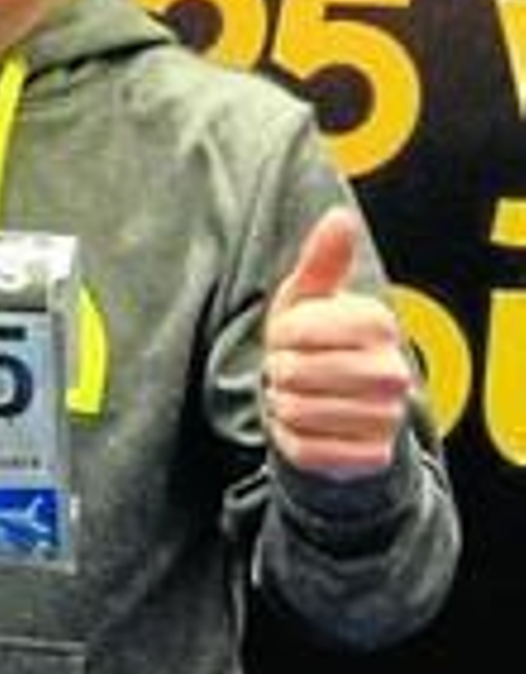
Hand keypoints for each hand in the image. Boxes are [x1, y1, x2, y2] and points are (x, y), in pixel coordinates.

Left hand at [262, 207, 412, 479]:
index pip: (300, 327)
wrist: (335, 406)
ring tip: (300, 395)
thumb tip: (340, 217)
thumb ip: (322, 260)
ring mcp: (386, 418)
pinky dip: (292, 440)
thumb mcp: (309, 298)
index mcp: (377, 324)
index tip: (290, 335)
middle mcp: (392, 372)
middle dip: (279, 371)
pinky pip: (305, 450)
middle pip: (296, 372)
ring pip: (297, 411)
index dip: (282, 332)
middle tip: (291, 370)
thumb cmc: (314, 342)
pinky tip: (308, 429)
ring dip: (284, 405)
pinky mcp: (370, 456)